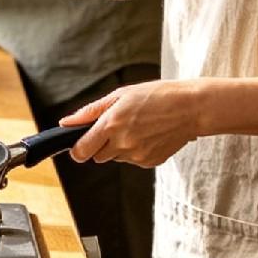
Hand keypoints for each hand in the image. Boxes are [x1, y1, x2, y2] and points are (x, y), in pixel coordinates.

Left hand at [60, 81, 201, 168]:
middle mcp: (123, 143)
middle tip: (117, 126)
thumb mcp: (120, 95)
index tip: (80, 143)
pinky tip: (148, 134)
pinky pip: (132, 160)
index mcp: (112, 124)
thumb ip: (90, 112)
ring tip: (137, 127)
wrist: (191, 108)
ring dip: (119, 146)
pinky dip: (136, 150)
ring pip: (115, 158)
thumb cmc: (157, 95)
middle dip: (101, 144)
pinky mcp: (149, 162)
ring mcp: (137, 156)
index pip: (81, 151)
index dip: (78, 148)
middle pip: (97, 156)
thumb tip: (66, 123)